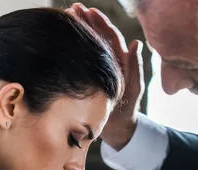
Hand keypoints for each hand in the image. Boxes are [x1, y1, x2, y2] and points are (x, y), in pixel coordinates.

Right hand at [70, 3, 144, 149]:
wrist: (116, 128)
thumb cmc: (127, 109)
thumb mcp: (134, 88)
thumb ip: (135, 68)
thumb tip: (137, 43)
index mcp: (119, 60)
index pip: (109, 36)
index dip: (101, 23)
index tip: (90, 11)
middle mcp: (106, 61)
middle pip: (96, 36)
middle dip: (86, 21)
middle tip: (73, 9)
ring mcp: (95, 69)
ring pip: (86, 45)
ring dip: (77, 30)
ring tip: (65, 17)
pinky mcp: (85, 79)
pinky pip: (78, 60)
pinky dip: (70, 49)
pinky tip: (60, 40)